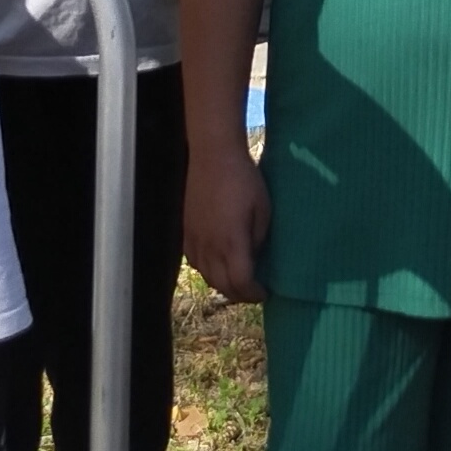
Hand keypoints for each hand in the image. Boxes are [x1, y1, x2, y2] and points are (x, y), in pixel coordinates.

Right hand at [184, 133, 270, 304]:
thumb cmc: (244, 180)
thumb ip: (258, 239)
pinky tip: (216, 265)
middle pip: (222, 285)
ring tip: (237, 281)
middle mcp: (209, 247)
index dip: (253, 294)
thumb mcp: (263, 210)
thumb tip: (253, 258)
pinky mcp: (185, 231)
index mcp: (232, 243)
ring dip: (223, 284)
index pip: (240, 283)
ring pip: (206, 276)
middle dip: (239, 294)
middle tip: (253, 292)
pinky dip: (207, 271)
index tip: (264, 293)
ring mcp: (194, 240)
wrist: (213, 156)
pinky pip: (194, 262)